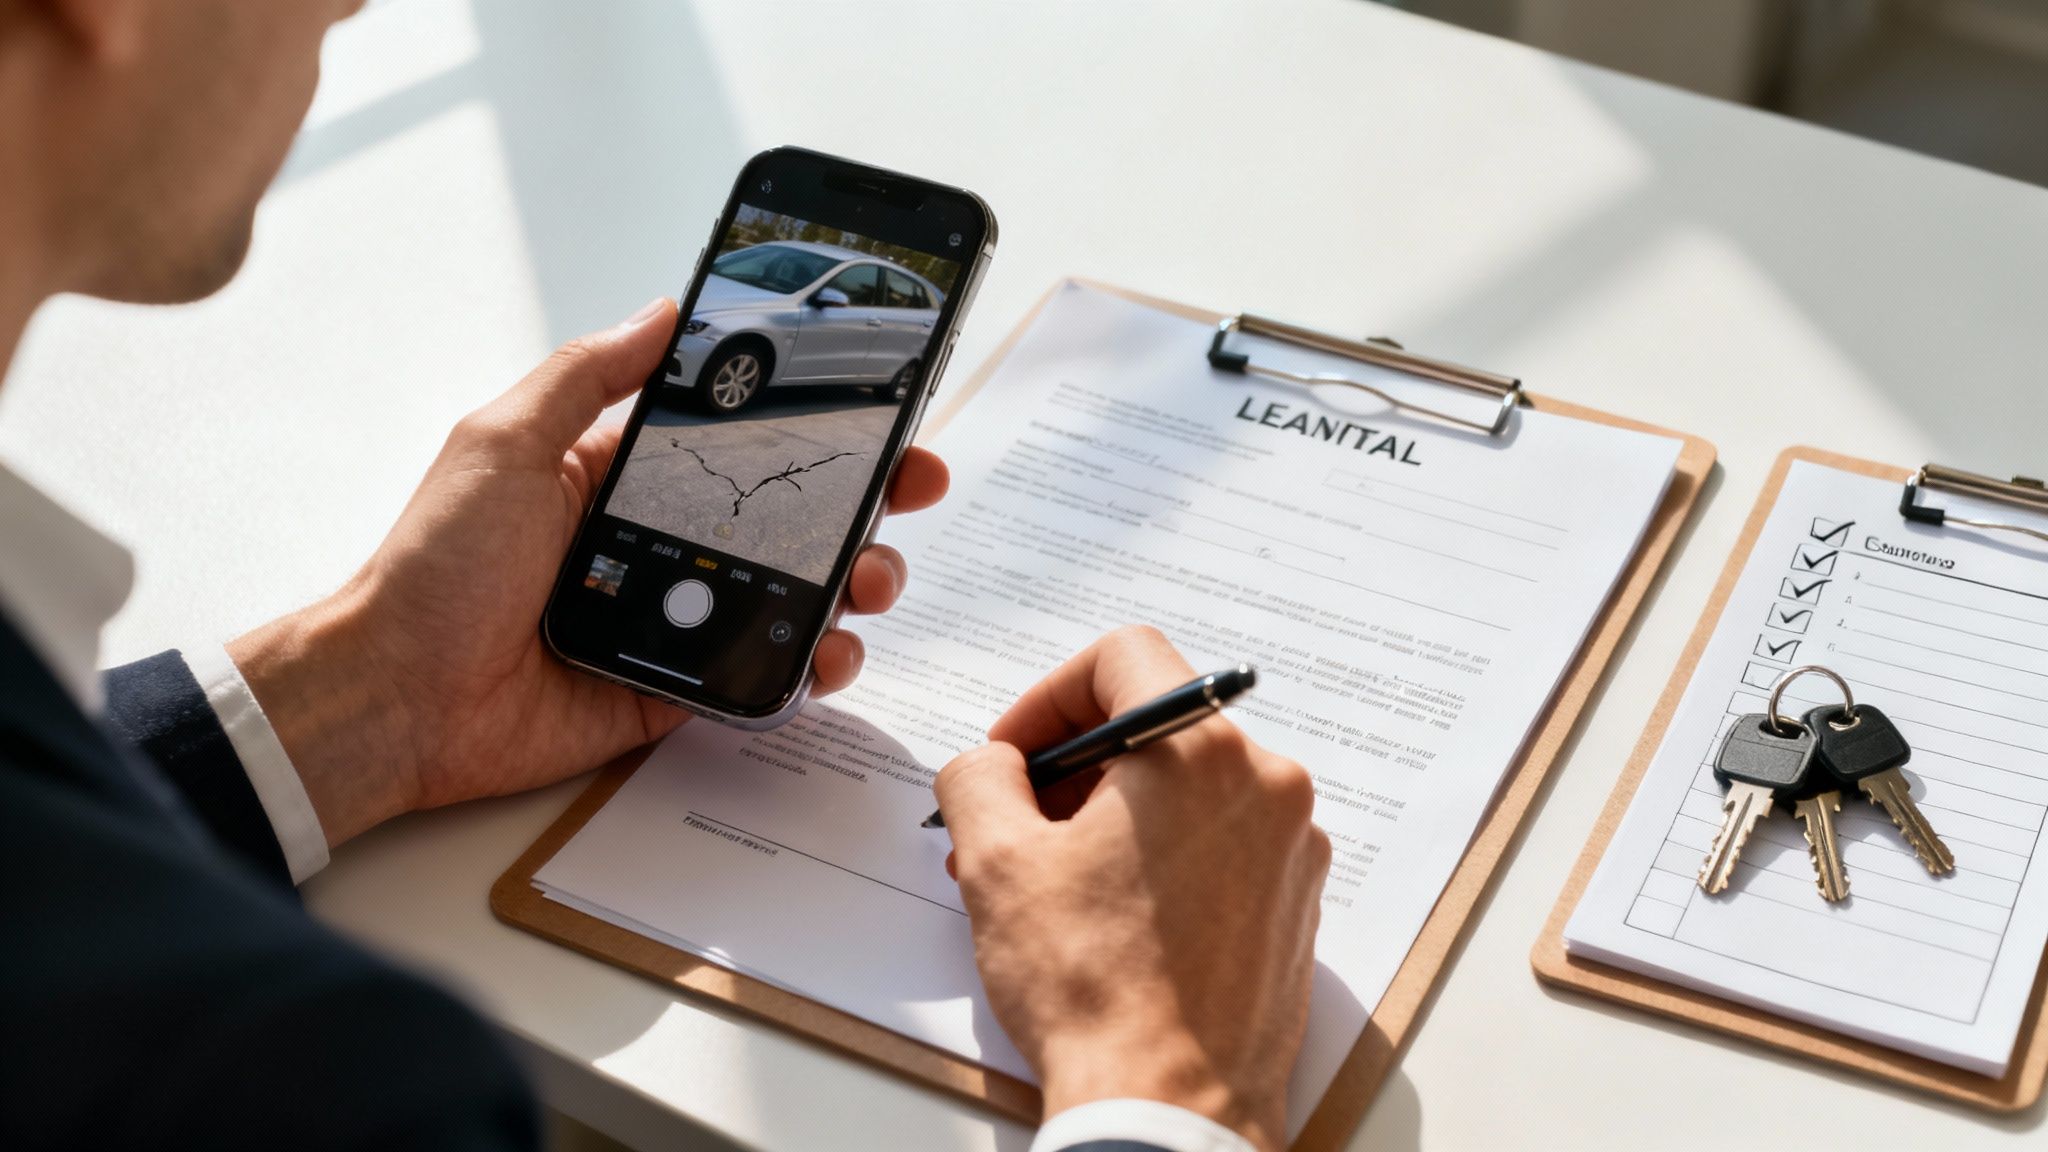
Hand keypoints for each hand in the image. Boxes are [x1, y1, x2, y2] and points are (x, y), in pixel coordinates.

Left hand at [231, 298, 948, 847]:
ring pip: (796, 596)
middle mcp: (661, 543)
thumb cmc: (435, 567)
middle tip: (909, 491)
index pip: (742, 441)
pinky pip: (764, 676)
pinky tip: (833, 653)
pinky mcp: (677, 691)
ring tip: (870, 581)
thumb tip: (663, 308)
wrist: (399, 697)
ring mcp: (676, 620)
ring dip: (854, 582)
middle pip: (790, 517)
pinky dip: (813, 667)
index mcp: (622, 476)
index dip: (816, 427)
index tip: (881, 413)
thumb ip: (587, 375)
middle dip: (864, 503)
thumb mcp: (503, 442)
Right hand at [935, 627, 1329, 1150]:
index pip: (1124, 658)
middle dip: (1073, 766)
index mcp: (1201, 752)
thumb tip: (990, 763)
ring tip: (1052, 881)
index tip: (1017, 752)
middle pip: (1156, 726)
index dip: (1050, 695)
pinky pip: (1221, 841)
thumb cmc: (1096, 993)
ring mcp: (1291, 847)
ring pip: (1188, 787)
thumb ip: (979, 776)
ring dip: (1113, 814)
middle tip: (1017, 822)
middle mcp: (1265, 785)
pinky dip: (1162, 855)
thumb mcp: (996, 863)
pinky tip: (1109, 913)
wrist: (1171, 1110)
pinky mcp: (1296, 902)